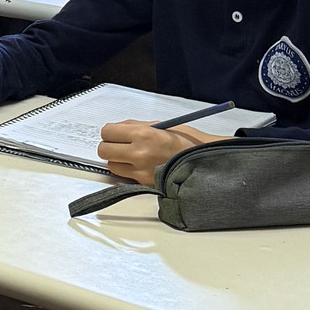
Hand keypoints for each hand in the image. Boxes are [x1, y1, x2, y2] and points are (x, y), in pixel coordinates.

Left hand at [97, 119, 224, 186]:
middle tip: (120, 144)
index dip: (110, 131)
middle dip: (110, 145)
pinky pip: (125, 177)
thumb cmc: (188, 142)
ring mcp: (141, 171)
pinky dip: (128, 171)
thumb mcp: (163, 125)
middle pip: (104, 151)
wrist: (205, 163)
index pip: (108, 132)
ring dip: (117, 160)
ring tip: (131, 156)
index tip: (115, 132)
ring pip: (112, 166)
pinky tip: (140, 165)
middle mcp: (139, 153)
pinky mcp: (145, 184)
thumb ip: (137, 126)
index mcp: (144, 134)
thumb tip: (118, 127)